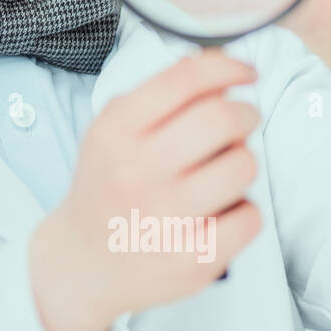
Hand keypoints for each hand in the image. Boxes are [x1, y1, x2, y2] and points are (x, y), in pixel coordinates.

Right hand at [30, 50, 262, 330]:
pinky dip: (242, 211)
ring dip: (241, 163)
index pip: (185, 79)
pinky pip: (250, 216)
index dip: (228, 67)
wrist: (80, 263)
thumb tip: (222, 72)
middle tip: (240, 125)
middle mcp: (136, 171)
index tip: (245, 73)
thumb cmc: (107, 188)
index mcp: (116, 132)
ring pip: (244, 165)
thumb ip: (157, 96)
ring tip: (219, 174)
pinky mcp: (192, 257)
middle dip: (245, 115)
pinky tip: (216, 214)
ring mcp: (165, 217)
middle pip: (223, 118)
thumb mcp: (110, 132)